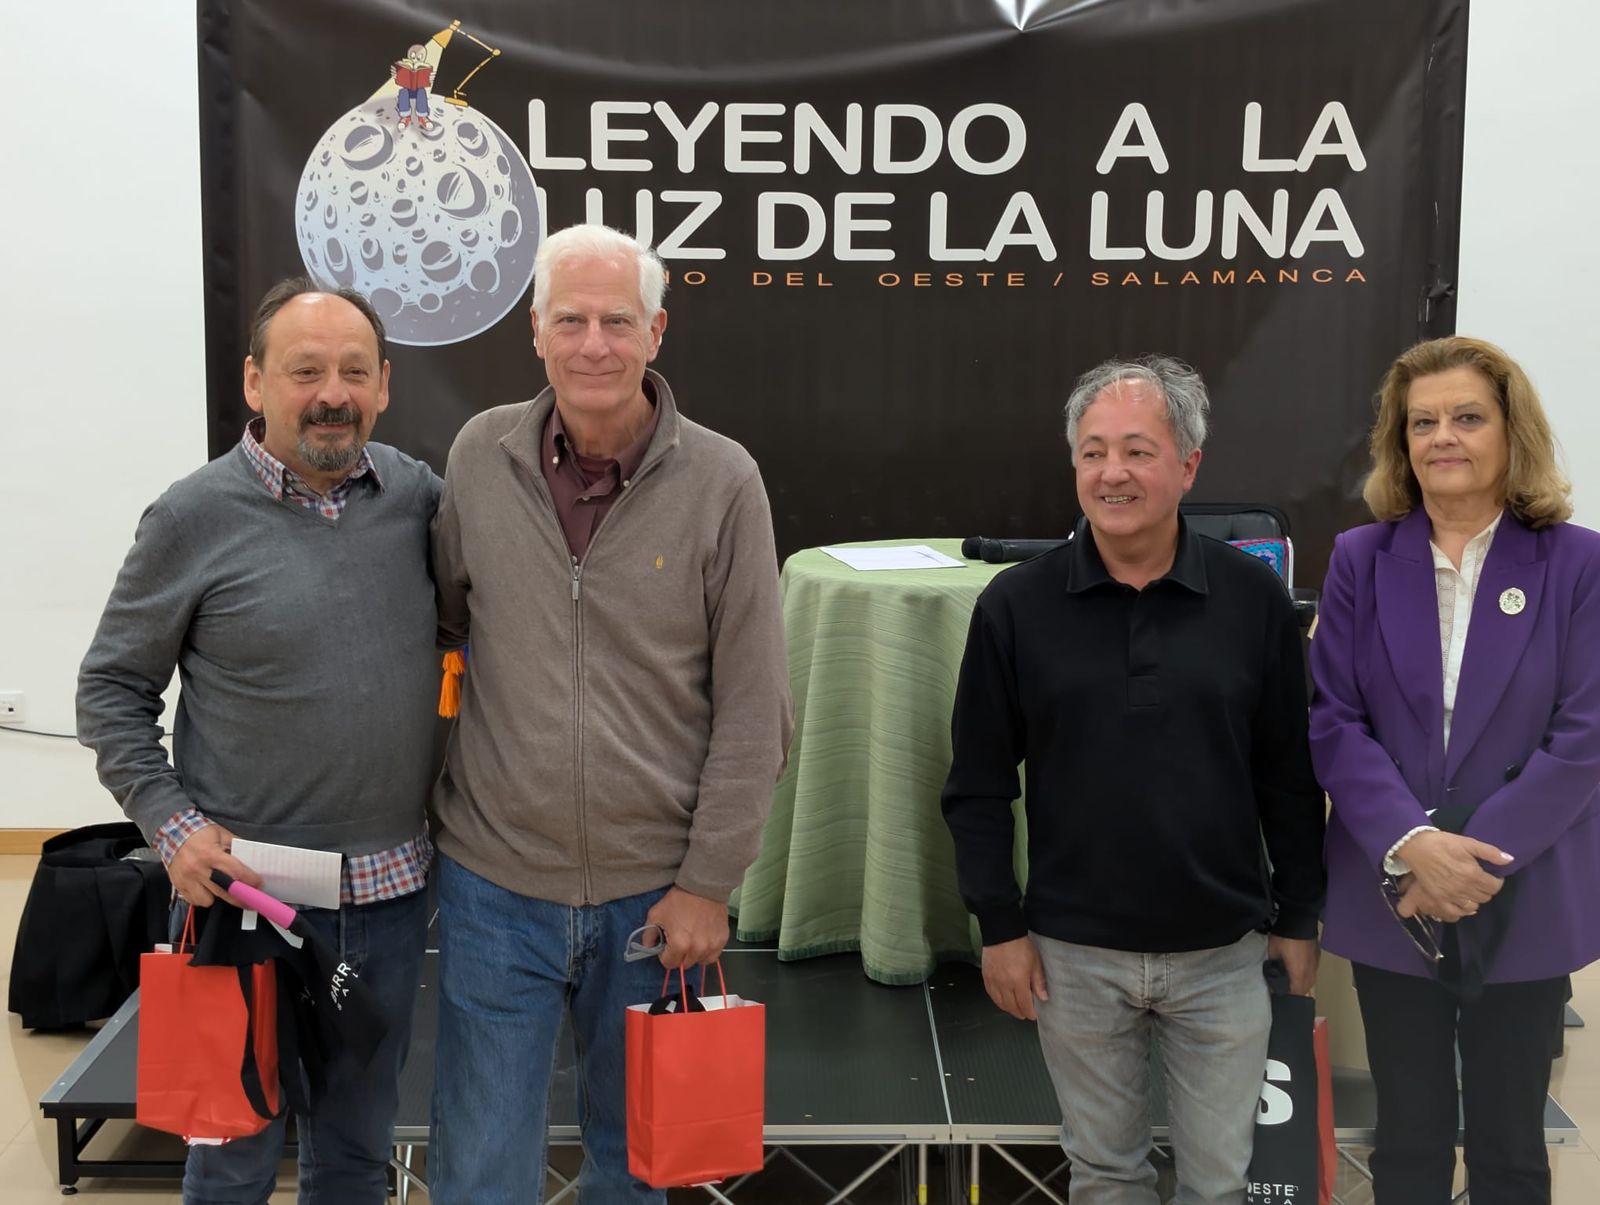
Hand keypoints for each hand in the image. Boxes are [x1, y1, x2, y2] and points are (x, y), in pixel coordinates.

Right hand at [166, 823, 263, 907]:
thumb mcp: (222, 834)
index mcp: (210, 854)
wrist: (172, 834)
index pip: (235, 872)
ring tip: (221, 889)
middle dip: (240, 898)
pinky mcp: (178, 886)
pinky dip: (203, 897)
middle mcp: (198, 869)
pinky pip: (194, 901)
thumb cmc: (201, 834)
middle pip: (223, 890)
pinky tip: (207, 889)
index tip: (259, 885)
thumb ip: (237, 846)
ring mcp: (186, 879)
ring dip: (217, 897)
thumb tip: (253, 860)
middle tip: (250, 900)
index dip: (250, 880)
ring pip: (207, 900)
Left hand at [643, 887, 730, 968]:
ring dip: (694, 954)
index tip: (667, 944)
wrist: (703, 886)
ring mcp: (712, 945)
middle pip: (684, 964)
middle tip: (679, 939)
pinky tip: (702, 939)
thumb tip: (649, 947)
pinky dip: (707, 951)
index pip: (669, 964)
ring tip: (692, 938)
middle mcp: (697, 949)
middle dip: (679, 955)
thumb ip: (648, 935)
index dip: (665, 955)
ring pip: (699, 961)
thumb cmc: (679, 900)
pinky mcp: (722, 940)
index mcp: (679, 945)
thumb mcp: (656, 914)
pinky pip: (712, 956)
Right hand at [981, 937, 1048, 1020]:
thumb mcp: (1035, 963)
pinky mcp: (986, 977)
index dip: (1030, 1013)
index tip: (1034, 1015)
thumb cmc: (1020, 946)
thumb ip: (1039, 982)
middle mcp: (1004, 985)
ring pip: (1000, 1003)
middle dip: (1020, 1013)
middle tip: (1025, 1014)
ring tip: (1015, 1010)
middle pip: (1011, 1007)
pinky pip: (991, 994)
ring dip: (1008, 1009)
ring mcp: (993, 982)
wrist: (1003, 934)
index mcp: (1018, 982)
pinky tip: (1002, 1001)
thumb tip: (1043, 997)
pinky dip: (997, 1001)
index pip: (1024, 1005)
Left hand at [1268, 935, 1319, 995]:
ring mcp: (1316, 964)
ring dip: (1302, 984)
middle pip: (1305, 989)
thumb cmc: (1284, 939)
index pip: (1296, 994)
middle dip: (1295, 992)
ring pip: (1310, 981)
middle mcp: (1311, 973)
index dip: (1288, 998)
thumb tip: (1274, 982)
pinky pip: (1312, 971)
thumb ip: (1275, 970)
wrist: (1298, 921)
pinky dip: (1306, 974)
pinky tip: (1299, 971)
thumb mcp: (1274, 955)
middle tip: (1285, 991)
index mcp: (1300, 975)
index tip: (1280, 997)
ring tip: (1292, 983)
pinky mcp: (1317, 957)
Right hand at [1393, 830, 1509, 919]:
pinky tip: (1461, 902)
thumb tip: (1510, 860)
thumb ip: (1490, 852)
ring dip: (1475, 898)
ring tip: (1470, 889)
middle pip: (1485, 897)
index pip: (1495, 886)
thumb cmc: (1443, 843)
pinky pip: (1456, 913)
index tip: (1491, 875)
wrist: (1416, 846)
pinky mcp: (1438, 899)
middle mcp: (1464, 888)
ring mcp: (1451, 896)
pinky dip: (1462, 910)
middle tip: (1480, 880)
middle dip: (1486, 889)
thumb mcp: (1468, 843)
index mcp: (1473, 874)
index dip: (1496, 880)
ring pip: (1473, 906)